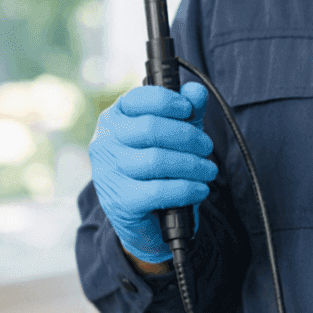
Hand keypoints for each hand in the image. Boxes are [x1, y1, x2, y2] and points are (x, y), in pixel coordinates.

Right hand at [90, 83, 216, 263]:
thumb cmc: (161, 170)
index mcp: (115, 119)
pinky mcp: (120, 202)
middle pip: (151, 128)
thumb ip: (187, 111)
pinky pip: (159, 191)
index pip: (137, 99)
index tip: (188, 110)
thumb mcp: (176, 136)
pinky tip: (200, 189)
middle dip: (188, 136)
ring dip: (192, 165)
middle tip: (206, 147)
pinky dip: (187, 189)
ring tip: (208, 170)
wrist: (149, 221)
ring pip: (157, 160)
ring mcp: (108, 173)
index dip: (168, 101)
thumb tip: (196, 91)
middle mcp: (105, 143)